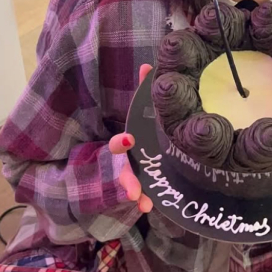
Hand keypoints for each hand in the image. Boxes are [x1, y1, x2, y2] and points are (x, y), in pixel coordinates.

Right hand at [109, 64, 153, 212]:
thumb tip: (148, 65)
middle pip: (124, 171)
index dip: (121, 144)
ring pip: (133, 187)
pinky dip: (147, 200)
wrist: (141, 147)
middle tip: (131, 191)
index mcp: (129, 141)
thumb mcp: (144, 109)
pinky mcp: (147, 184)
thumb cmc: (144, 125)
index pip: (120, 144)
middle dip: (127, 180)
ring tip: (144, 205)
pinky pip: (146, 195)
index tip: (129, 141)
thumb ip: (144, 88)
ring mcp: (136, 174)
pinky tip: (152, 206)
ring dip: (137, 195)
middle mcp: (129, 160)